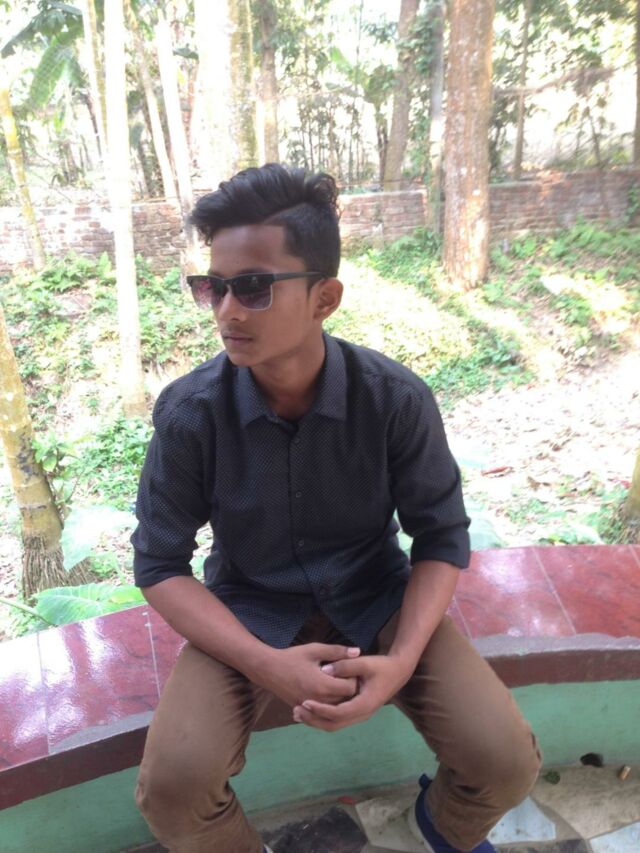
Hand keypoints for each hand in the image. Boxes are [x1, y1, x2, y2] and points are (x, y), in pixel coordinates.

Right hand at [258, 643, 360, 709]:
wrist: (268, 669)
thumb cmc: (293, 657)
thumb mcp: (315, 650)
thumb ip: (337, 651)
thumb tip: (358, 651)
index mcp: (324, 686)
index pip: (351, 688)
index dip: (353, 677)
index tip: (348, 667)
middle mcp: (319, 701)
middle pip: (345, 699)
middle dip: (347, 687)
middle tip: (344, 674)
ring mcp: (311, 707)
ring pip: (335, 707)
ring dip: (339, 696)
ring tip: (335, 681)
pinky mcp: (305, 710)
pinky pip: (323, 710)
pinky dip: (328, 702)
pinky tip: (325, 689)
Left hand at [292, 654, 411, 731]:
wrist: (398, 672)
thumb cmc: (382, 666)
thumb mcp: (365, 662)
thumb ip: (345, 665)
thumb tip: (325, 670)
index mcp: (364, 704)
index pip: (338, 713)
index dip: (320, 709)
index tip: (305, 702)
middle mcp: (362, 715)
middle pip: (333, 725)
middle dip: (313, 720)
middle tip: (295, 711)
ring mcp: (359, 716)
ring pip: (334, 725)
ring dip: (316, 721)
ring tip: (297, 713)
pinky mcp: (356, 712)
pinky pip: (337, 720)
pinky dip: (322, 717)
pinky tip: (309, 710)